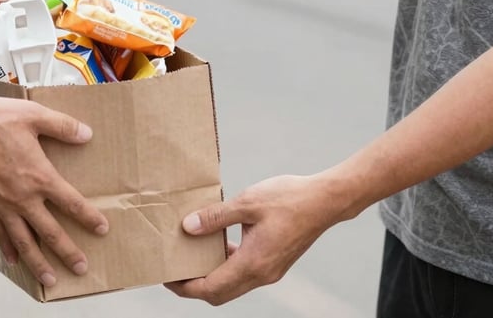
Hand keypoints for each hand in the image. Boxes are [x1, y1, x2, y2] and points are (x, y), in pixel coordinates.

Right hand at [0, 98, 108, 286]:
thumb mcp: (32, 115)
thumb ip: (61, 126)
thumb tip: (86, 134)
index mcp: (39, 176)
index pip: (71, 202)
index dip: (88, 217)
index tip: (102, 228)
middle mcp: (23, 198)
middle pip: (50, 232)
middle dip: (67, 252)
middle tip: (82, 268)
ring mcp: (2, 206)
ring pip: (25, 242)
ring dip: (39, 263)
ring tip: (50, 279)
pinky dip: (8, 249)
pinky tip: (13, 259)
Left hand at [165, 174, 347, 304]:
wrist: (324, 201)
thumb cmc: (289, 199)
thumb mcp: (247, 203)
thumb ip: (216, 217)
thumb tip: (188, 227)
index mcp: (253, 263)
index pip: (211, 288)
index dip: (186, 287)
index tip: (168, 277)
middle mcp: (262, 274)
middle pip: (220, 293)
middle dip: (194, 286)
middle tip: (174, 270)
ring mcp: (270, 270)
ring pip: (233, 284)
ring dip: (211, 275)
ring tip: (191, 255)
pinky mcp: (274, 262)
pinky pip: (244, 272)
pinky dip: (227, 264)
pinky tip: (219, 243)